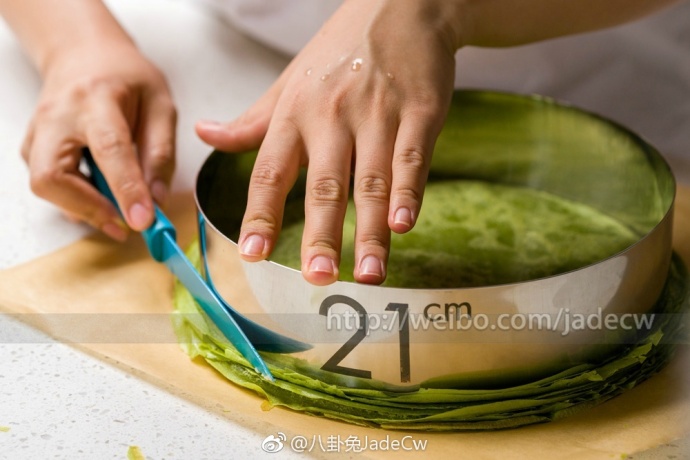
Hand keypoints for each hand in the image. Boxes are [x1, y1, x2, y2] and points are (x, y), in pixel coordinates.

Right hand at [22, 39, 176, 239]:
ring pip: (46, 186)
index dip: (126, 189)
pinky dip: (76, 199)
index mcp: (95, 99)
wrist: (82, 54)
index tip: (143, 220)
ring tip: (119, 206)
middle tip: (125, 224)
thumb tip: (157, 200)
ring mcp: (38, 134)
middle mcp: (56, 117)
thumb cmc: (124, 76)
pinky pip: (49, 185)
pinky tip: (100, 192)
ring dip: (84, 207)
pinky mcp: (33, 149)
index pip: (109, 149)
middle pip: (53, 177)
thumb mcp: (160, 104)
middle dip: (88, 209)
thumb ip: (161, 153)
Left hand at [197, 0, 459, 284]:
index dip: (260, 214)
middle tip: (318, 278)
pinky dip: (408, 193)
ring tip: (369, 274)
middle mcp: (331, 116)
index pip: (270, 171)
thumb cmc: (340, 50)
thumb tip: (205, 134)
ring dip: (370, 231)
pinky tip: (404, 225)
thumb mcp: (288, 81)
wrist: (402, 5)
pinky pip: (411, 159)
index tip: (252, 254)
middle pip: (323, 184)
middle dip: (322, 234)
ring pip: (371, 181)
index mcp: (294, 113)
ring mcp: (377, 114)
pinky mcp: (419, 112)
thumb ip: (251, 120)